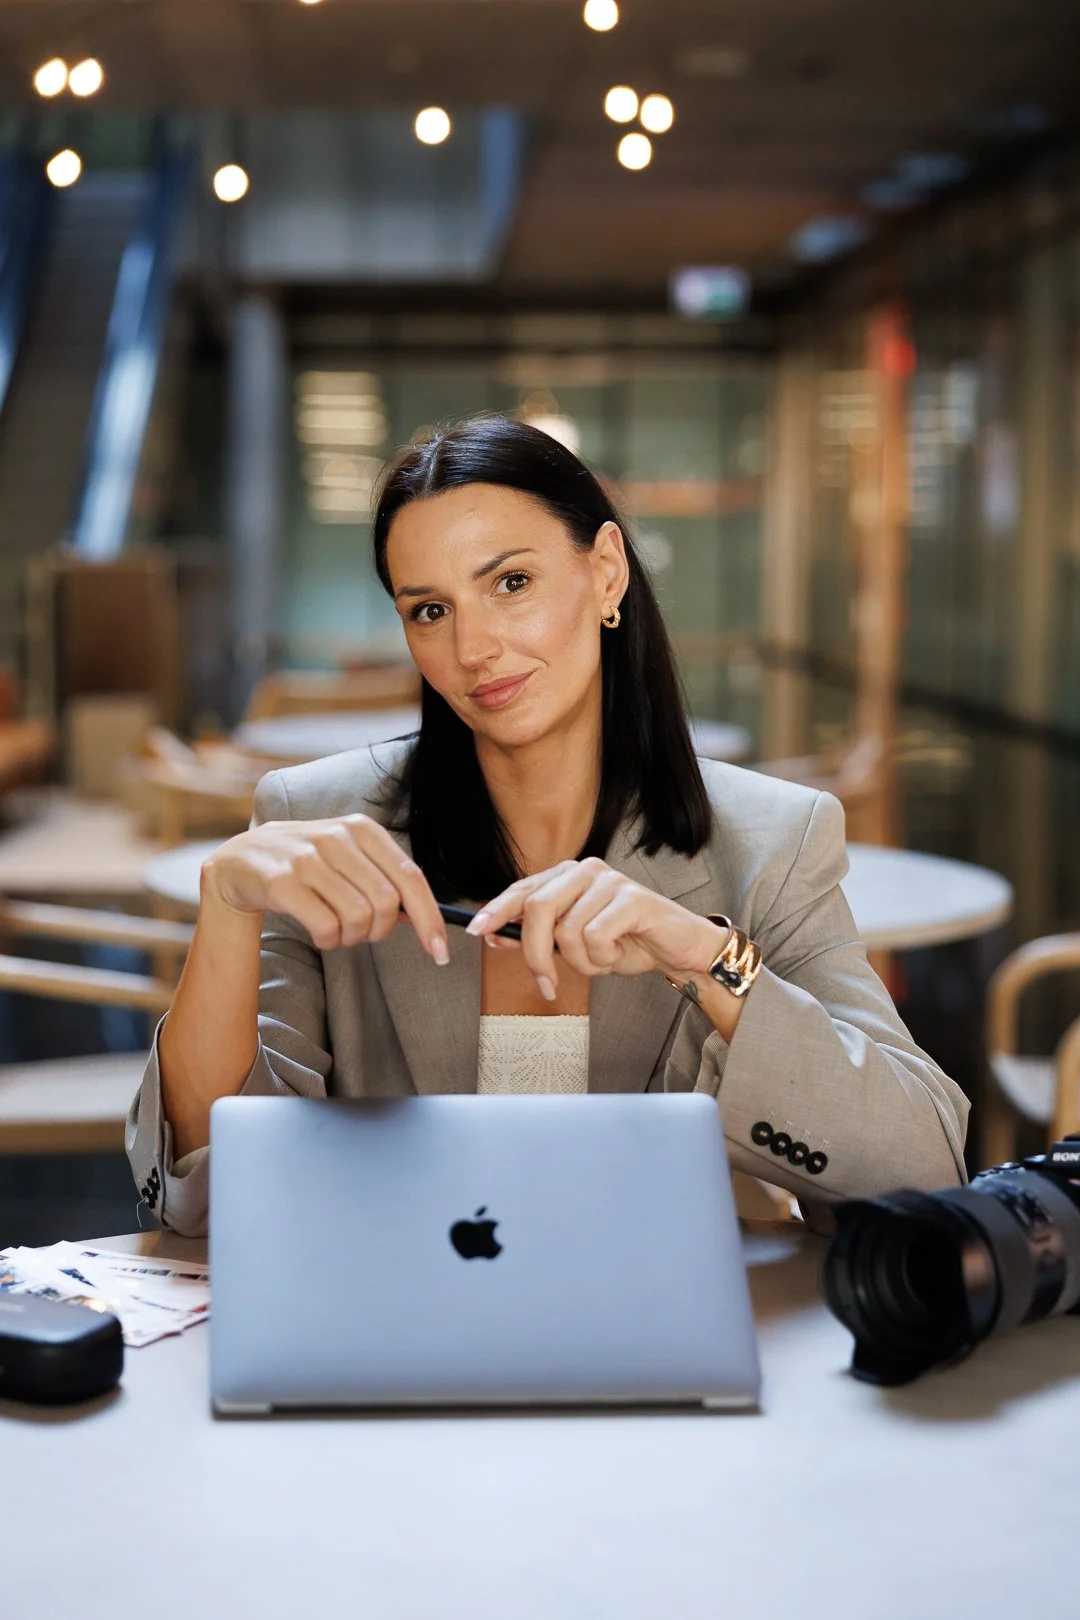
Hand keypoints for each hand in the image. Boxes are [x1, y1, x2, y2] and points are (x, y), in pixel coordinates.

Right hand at [200, 815, 448, 961]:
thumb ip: (385, 880)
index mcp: (363, 829)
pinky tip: (320, 933)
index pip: (411, 878)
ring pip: (358, 917)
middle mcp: (338, 837)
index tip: (439, 951)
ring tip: (337, 931)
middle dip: (380, 931)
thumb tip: (425, 919)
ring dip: (352, 938)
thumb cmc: (307, 865)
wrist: (240, 860)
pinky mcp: (282, 882)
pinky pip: (326, 927)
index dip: (430, 919)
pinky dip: (329, 941)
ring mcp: (308, 858)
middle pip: (387, 904)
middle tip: (362, 934)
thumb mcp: (348, 859)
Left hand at [465, 857, 726, 1000]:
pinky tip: (618, 954)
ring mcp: (609, 881)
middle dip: (535, 953)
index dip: (496, 910)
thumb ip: (538, 936)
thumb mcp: (574, 944)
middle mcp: (585, 871)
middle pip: (537, 908)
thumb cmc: (627, 943)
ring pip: (566, 931)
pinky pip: (595, 937)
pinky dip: (602, 959)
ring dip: (581, 962)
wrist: (677, 950)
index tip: (477, 932)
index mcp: (568, 876)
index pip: (522, 890)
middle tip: (547, 983)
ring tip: (602, 960)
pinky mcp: (632, 898)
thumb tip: (493, 935)